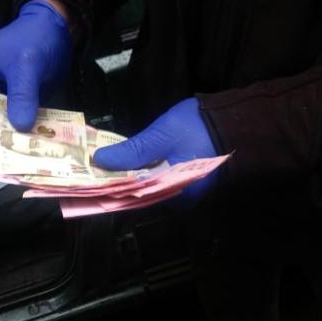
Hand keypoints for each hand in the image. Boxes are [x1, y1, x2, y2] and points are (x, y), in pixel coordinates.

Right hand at [0, 0, 72, 135]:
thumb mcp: (27, 65)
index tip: (10, 130)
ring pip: (2, 126)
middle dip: (3, 131)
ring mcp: (0, 99)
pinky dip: (29, 130)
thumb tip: (20, 126)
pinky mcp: (18, 105)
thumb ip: (22, 94)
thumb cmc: (33, 38)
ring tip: (36, 139)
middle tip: (24, 140)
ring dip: (18, 134)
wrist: (55, 29)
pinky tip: (43, 134)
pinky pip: (19, 123)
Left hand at [93, 98, 218, 201]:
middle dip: (115, 180)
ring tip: (101, 163)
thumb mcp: (163, 136)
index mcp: (176, 196)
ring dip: (126, 175)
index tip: (87, 178)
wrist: (234, 120)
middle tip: (90, 168)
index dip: (109, 188)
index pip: (134, 198)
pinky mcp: (182, 179)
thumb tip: (99, 159)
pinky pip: (154, 180)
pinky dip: (139, 171)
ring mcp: (181, 190)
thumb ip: (134, 150)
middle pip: (138, 194)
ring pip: (145, 187)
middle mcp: (178, 200)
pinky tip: (124, 161)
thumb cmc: (201, 127)